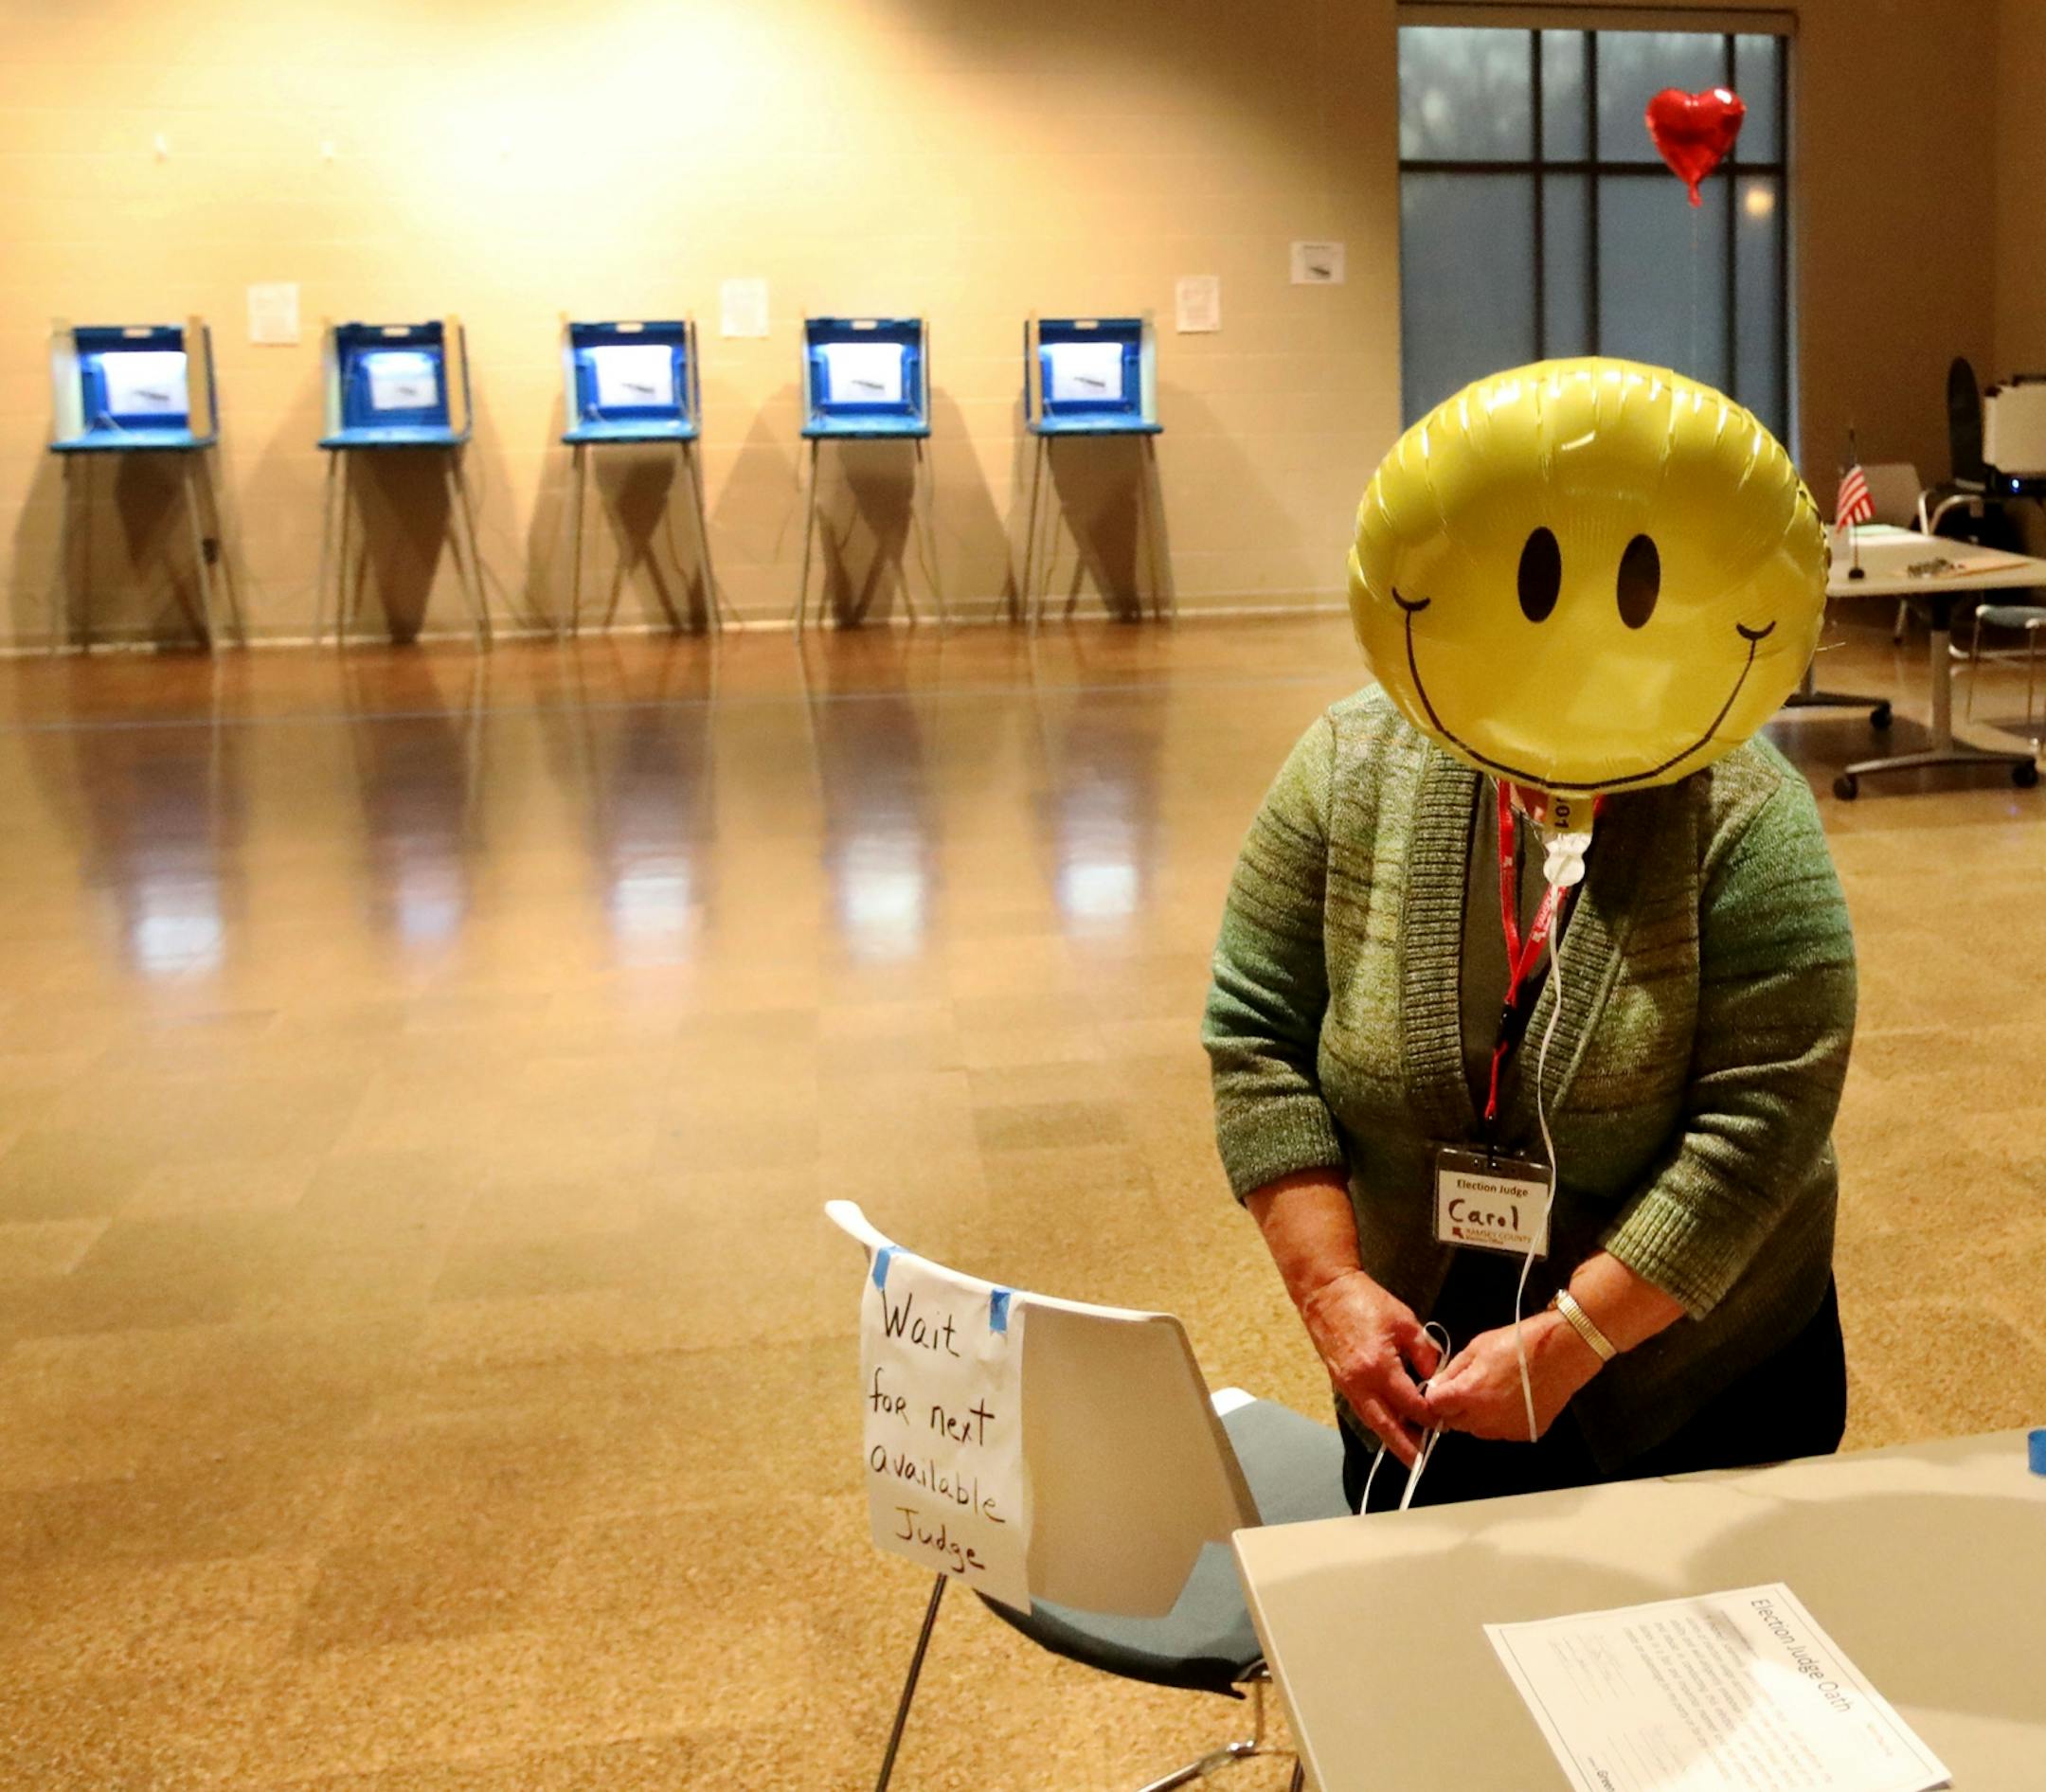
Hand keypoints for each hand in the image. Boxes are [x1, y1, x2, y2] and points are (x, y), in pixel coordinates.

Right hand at [1297, 1270, 1441, 1465]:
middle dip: (1405, 1446)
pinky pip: (1362, 1408)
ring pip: (1371, 1421)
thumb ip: (1424, 1352)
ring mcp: (1347, 1384)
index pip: (1410, 1404)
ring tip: (1407, 1450)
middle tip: (1419, 1462)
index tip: (1443, 1421)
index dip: (1429, 1415)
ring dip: (1390, 1437)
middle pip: (1386, 1425)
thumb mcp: (1405, 1321)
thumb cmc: (1365, 1301)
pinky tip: (1389, 1424)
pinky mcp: (1341, 1381)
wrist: (1326, 1292)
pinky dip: (1377, 1420)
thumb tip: (1434, 1378)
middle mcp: (1361, 1382)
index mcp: (1380, 1366)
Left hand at [1423, 1311, 1601, 1442]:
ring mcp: (1506, 1430)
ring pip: (1477, 1430)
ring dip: (1476, 1416)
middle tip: (1467, 1388)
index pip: (1435, 1407)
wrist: (1562, 1353)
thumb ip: (1453, 1370)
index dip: (1436, 1396)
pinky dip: (1499, 1420)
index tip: (1442, 1388)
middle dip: (1454, 1408)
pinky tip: (1511, 1400)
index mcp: (1469, 1394)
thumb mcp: (1477, 1347)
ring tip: (1492, 1392)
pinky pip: (1501, 1431)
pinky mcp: (1525, 1434)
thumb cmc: (1518, 1343)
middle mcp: (1485, 1419)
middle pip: (1454, 1422)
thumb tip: (1437, 1386)